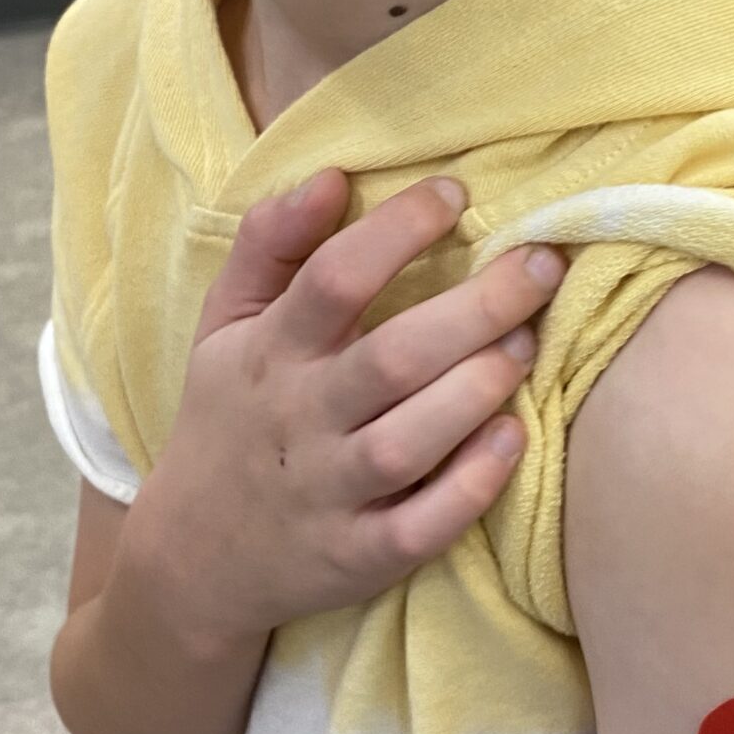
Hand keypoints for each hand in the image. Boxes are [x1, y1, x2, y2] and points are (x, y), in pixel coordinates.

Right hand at [132, 169, 563, 649]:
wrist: (191, 558)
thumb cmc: (230, 416)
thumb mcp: (224, 323)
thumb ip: (269, 243)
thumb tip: (333, 175)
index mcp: (268, 352)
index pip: (332, 278)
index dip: (397, 229)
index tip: (456, 193)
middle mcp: (299, 419)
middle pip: (391, 358)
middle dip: (475, 308)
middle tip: (542, 265)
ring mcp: (329, 494)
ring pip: (410, 442)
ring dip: (477, 389)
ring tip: (528, 342)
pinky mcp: (358, 558)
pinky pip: (422, 526)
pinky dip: (470, 485)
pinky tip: (512, 437)